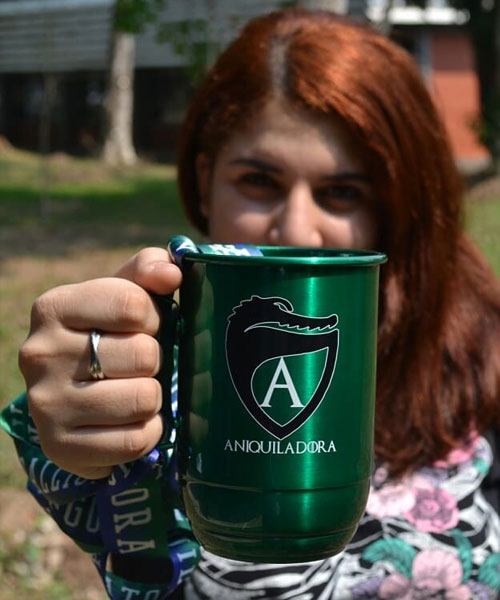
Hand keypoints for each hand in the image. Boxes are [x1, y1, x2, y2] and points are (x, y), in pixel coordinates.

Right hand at [18, 247, 181, 478]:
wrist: (74, 397)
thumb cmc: (109, 336)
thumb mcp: (124, 294)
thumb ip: (148, 270)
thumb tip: (172, 273)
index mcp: (54, 307)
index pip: (133, 304)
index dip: (154, 317)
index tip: (144, 326)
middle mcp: (40, 354)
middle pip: (144, 354)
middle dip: (154, 360)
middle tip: (139, 364)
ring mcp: (46, 404)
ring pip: (143, 399)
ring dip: (153, 397)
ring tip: (134, 390)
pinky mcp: (60, 447)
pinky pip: (136, 440)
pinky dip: (147, 431)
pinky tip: (130, 421)